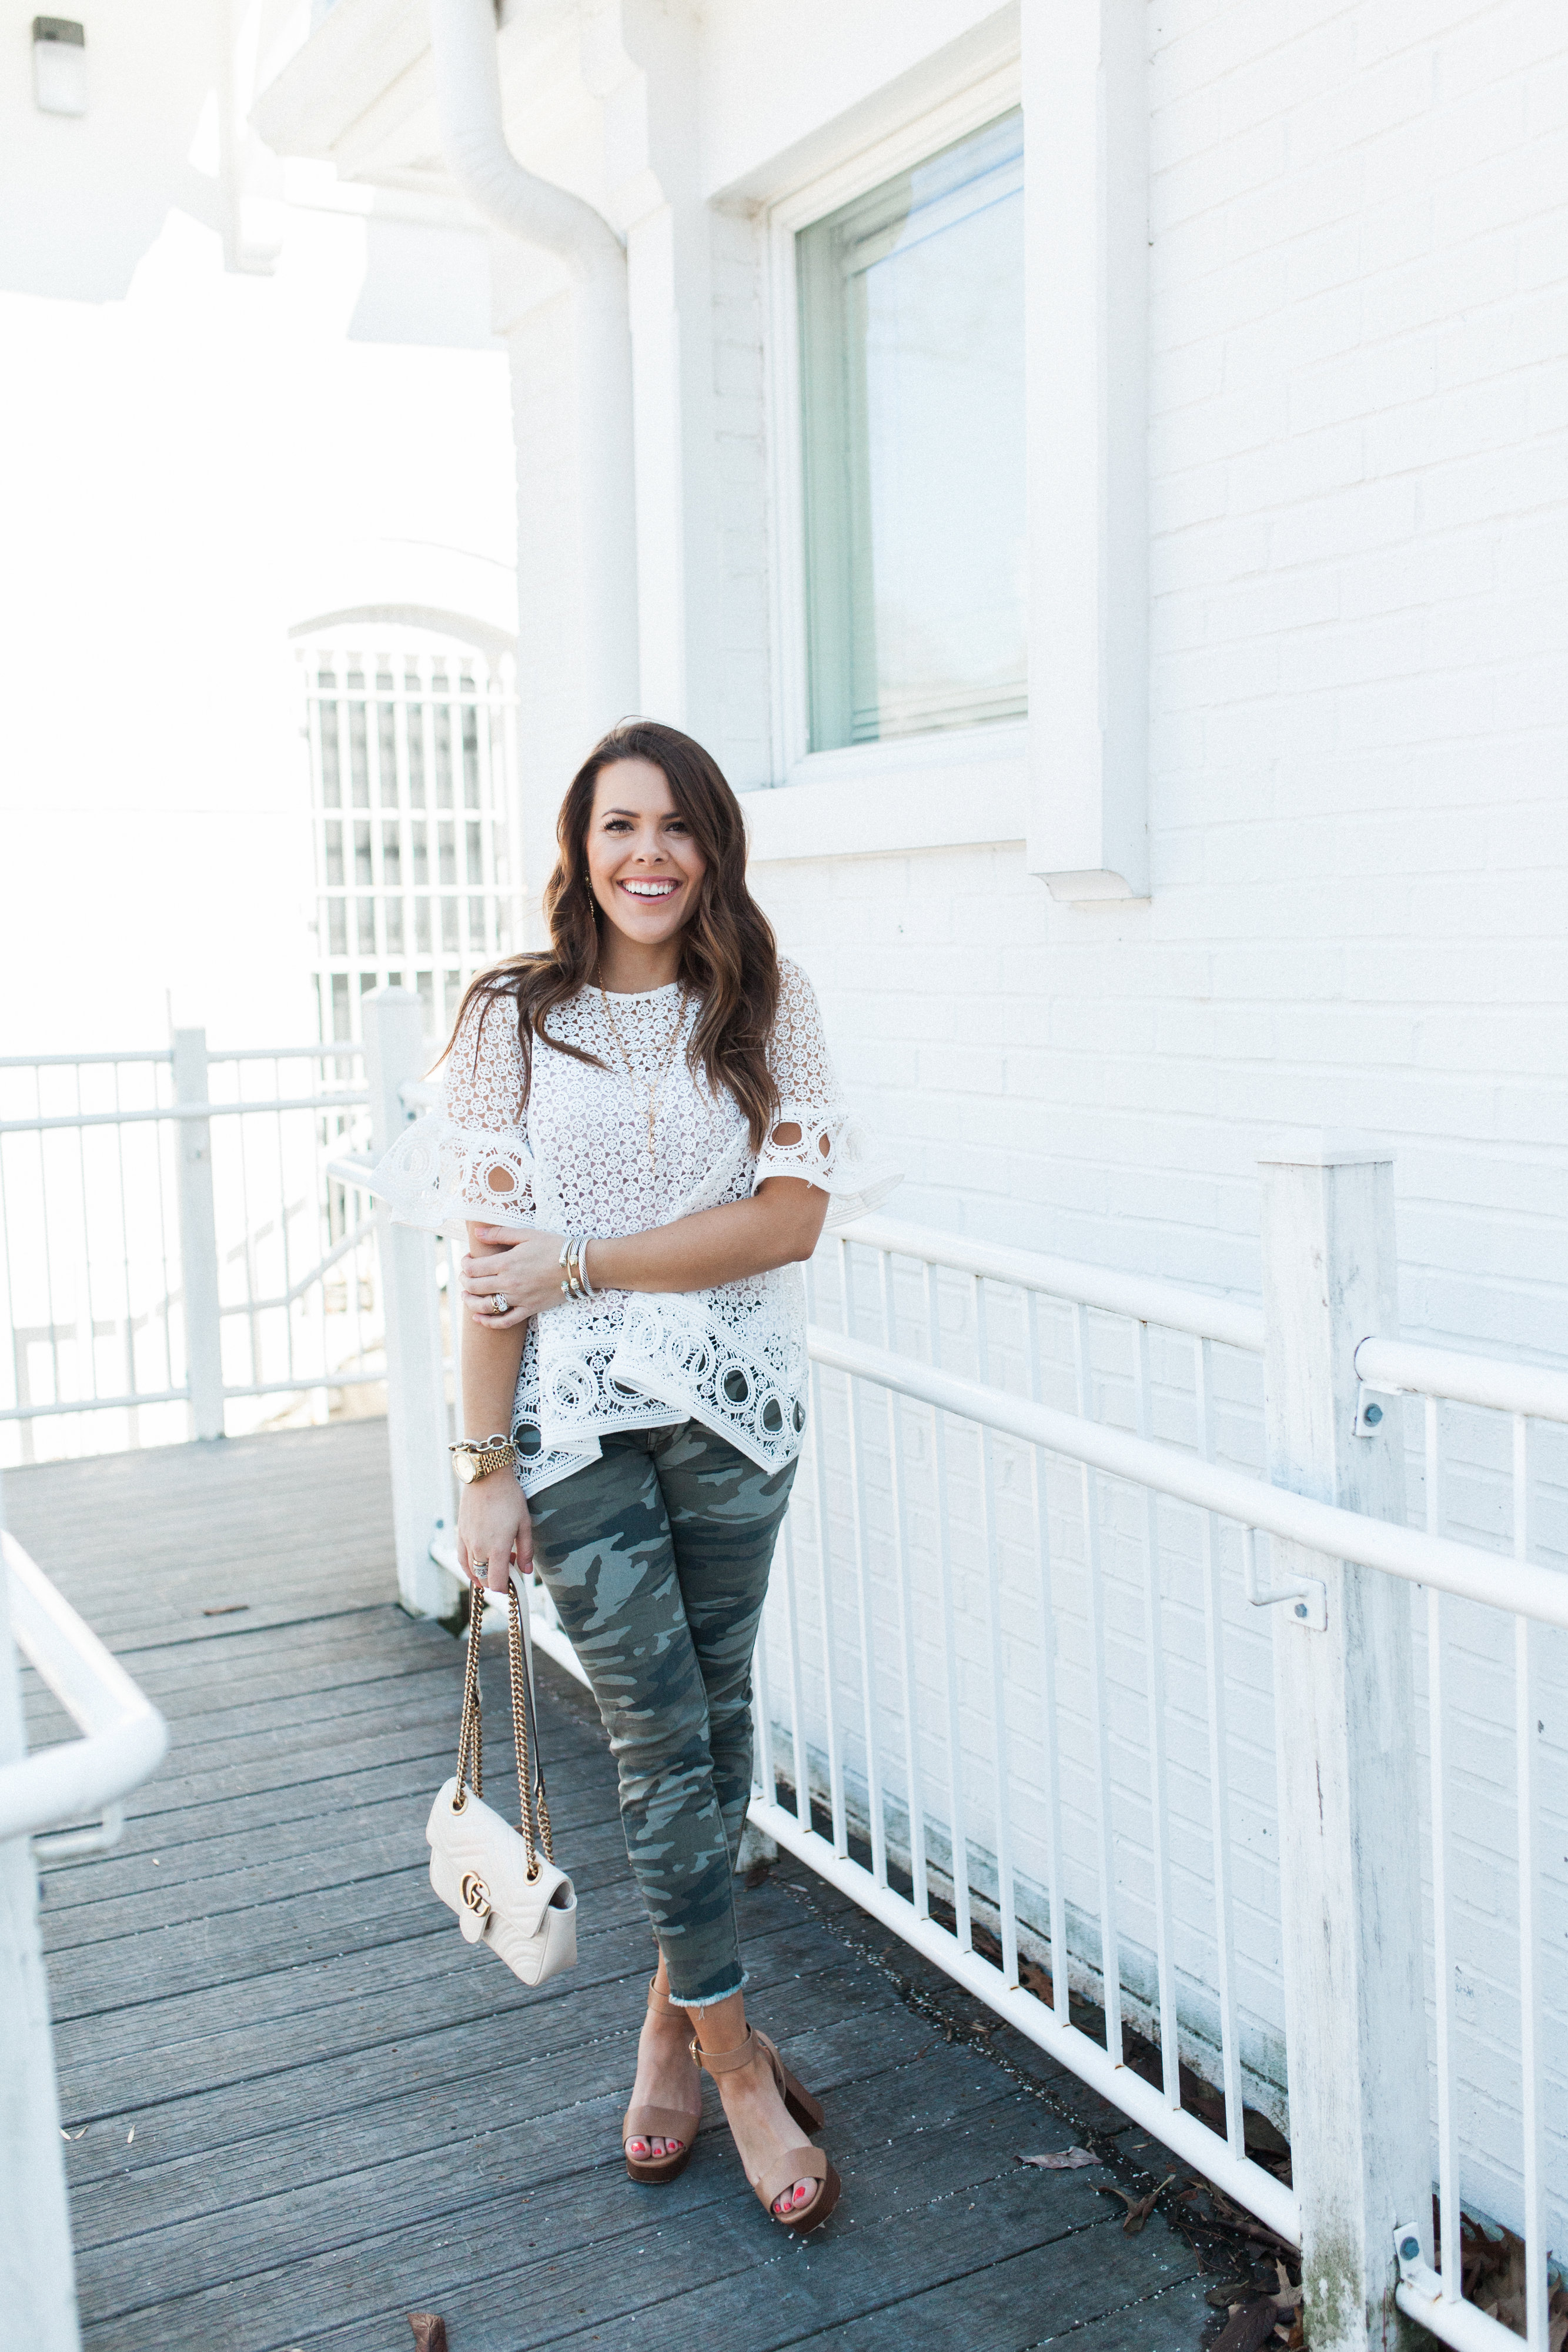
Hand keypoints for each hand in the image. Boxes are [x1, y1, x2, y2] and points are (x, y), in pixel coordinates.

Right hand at [457, 1472, 533, 1593]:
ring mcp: (467, 1541)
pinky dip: (469, 1567)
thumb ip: (526, 1550)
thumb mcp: (524, 1524)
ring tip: (495, 1566)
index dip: (505, 1588)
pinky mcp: (460, 1533)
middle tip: (509, 1569)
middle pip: (484, 1579)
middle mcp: (479, 1548)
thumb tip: (526, 1571)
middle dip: (496, 1581)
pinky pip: (461, 1558)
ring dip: (483, 1574)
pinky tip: (478, 1564)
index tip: (513, 1583)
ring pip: (471, 1570)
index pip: (496, 1582)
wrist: (487, 1477)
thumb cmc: (509, 1497)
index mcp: (497, 1548)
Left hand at [461, 1226, 566, 1326]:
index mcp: (506, 1263)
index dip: (464, 1264)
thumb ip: (500, 1234)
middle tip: (465, 1276)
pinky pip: (504, 1321)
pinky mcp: (529, 1309)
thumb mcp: (527, 1234)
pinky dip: (489, 1323)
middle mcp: (509, 1283)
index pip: (473, 1268)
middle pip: (474, 1287)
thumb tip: (477, 1232)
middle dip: (464, 1281)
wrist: (580, 1265)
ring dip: (470, 1302)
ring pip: (485, 1307)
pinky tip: (478, 1318)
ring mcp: (518, 1299)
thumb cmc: (554, 1247)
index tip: (467, 1259)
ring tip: (466, 1296)